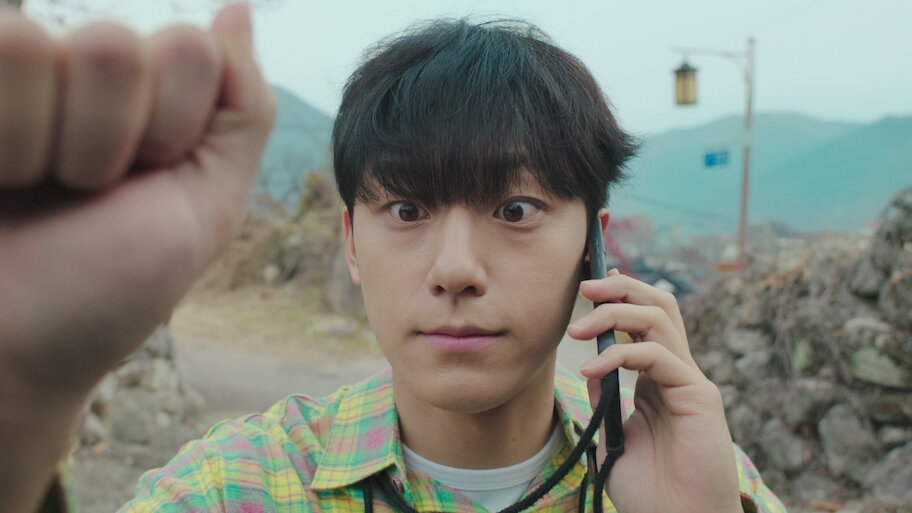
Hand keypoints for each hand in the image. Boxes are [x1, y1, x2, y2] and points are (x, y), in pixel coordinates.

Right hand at [0, 4, 274, 393]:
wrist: (8, 352)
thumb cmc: (104, 290)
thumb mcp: (204, 210)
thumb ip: (238, 111)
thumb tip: (237, 10)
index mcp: (151, 96)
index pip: (188, 48)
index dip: (173, 129)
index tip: (146, 183)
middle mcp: (77, 73)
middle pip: (113, 46)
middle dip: (105, 142)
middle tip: (82, 192)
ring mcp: (11, 77)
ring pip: (31, 44)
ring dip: (39, 145)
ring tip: (30, 188)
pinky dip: (0, 139)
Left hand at [568, 270, 741, 512]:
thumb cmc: (650, 490)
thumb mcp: (613, 436)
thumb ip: (605, 398)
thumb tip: (591, 365)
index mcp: (659, 380)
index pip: (645, 321)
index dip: (620, 297)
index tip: (588, 286)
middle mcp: (678, 374)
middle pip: (659, 306)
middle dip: (621, 289)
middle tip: (585, 287)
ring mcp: (691, 382)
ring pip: (659, 320)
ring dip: (614, 315)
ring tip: (578, 330)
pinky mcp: (699, 397)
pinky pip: (658, 357)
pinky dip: (621, 355)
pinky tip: (593, 369)